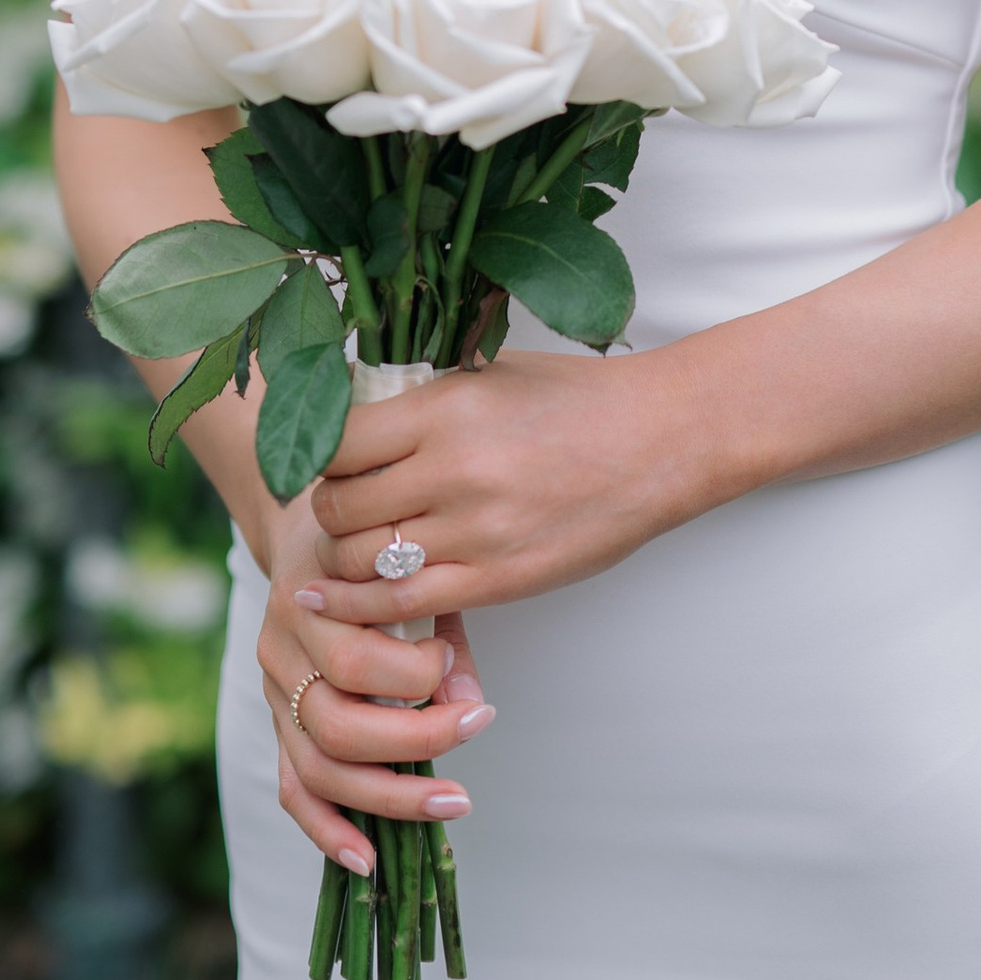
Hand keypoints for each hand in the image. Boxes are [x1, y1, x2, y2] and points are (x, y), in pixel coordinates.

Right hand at [253, 483, 494, 876]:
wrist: (310, 532)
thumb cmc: (373, 549)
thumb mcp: (405, 564)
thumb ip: (441, 627)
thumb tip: (468, 702)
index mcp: (308, 602)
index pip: (358, 661)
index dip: (419, 673)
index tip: (457, 661)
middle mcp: (281, 653)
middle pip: (337, 722)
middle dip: (417, 739)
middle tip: (477, 726)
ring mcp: (274, 695)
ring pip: (318, 767)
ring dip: (390, 796)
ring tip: (455, 803)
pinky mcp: (277, 727)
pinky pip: (294, 791)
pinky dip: (329, 832)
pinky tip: (368, 861)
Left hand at [302, 345, 705, 631]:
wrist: (661, 442)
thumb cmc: (576, 400)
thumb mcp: (487, 376)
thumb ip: (417, 399)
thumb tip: (343, 409)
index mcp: (444, 410)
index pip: (334, 444)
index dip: (319, 456)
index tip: (332, 460)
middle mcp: (452, 471)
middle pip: (338, 507)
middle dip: (328, 511)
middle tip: (342, 506)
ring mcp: (474, 532)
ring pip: (362, 561)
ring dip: (345, 558)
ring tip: (357, 546)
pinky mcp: (498, 580)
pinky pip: (403, 602)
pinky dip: (368, 603)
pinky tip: (351, 598)